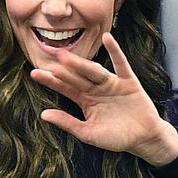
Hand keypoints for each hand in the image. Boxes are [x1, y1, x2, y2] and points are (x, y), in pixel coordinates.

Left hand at [30, 32, 177, 166]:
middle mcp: (96, 89)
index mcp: (85, 100)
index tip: (34, 73)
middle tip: (49, 57)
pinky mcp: (129, 82)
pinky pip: (121, 64)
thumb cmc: (116, 138)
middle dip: (64, 69)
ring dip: (81, 63)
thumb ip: (68, 123)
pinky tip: (107, 38)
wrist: (143, 139)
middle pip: (77, 77)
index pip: (65, 88)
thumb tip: (43, 115)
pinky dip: (115, 51)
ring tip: (67, 55)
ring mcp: (112, 84)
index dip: (51, 81)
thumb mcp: (88, 134)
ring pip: (94, 71)